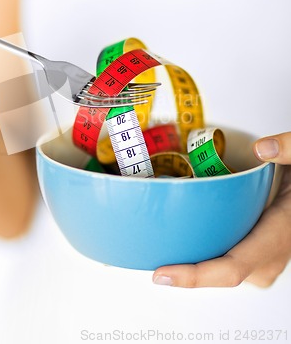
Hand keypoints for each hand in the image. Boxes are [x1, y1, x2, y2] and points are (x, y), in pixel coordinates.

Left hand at [152, 132, 290, 287]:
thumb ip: (288, 151)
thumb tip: (263, 148)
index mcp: (276, 235)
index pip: (232, 267)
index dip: (195, 276)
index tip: (162, 274)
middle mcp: (270, 256)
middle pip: (220, 274)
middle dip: (184, 270)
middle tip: (148, 256)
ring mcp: (265, 260)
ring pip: (223, 272)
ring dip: (193, 265)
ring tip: (160, 250)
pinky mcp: (258, 256)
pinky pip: (227, 263)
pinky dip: (205, 257)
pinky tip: (185, 243)